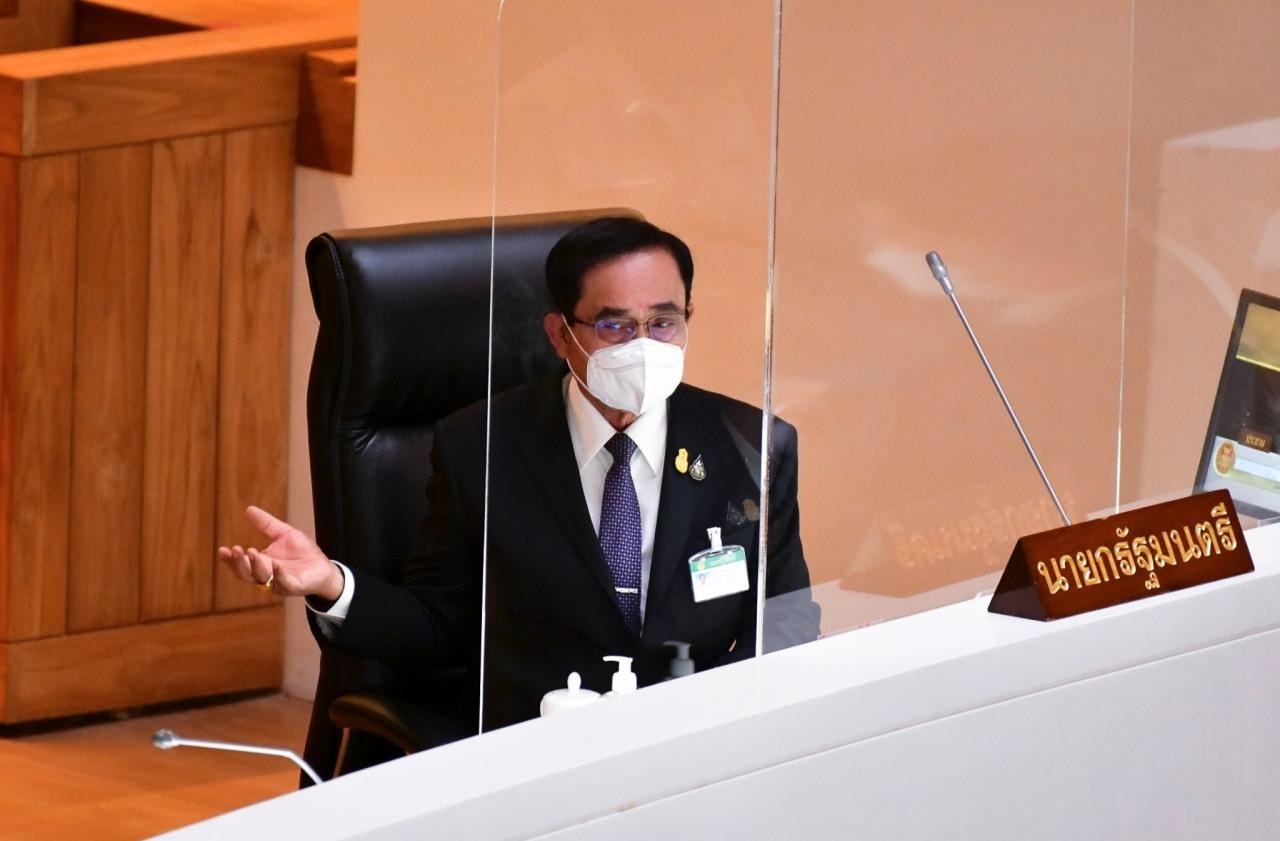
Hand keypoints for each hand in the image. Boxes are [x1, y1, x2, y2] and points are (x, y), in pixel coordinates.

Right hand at [217, 506, 343, 600]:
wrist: (324, 567)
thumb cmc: (303, 553)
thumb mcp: (284, 534)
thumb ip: (266, 524)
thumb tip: (249, 509)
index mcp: (262, 563)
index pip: (242, 564)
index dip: (231, 559)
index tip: (222, 549)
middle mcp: (267, 575)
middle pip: (246, 573)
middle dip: (239, 563)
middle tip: (235, 550)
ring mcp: (280, 582)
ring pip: (262, 578)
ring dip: (255, 566)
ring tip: (251, 551)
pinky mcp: (295, 586)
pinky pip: (284, 583)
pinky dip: (279, 575)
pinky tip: (275, 565)